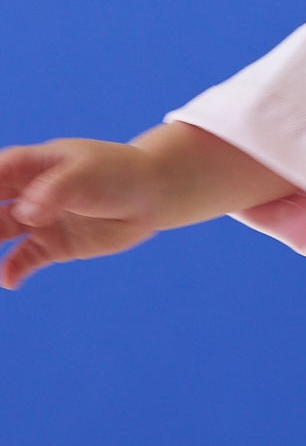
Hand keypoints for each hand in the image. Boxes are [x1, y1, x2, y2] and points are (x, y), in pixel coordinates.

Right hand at [0, 138, 166, 288]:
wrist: (150, 195)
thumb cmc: (116, 174)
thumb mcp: (86, 175)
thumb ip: (55, 192)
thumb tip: (27, 214)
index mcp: (31, 165)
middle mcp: (28, 193)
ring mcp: (39, 219)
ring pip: (0, 232)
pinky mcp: (54, 244)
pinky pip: (25, 259)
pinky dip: (14, 269)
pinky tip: (9, 280)